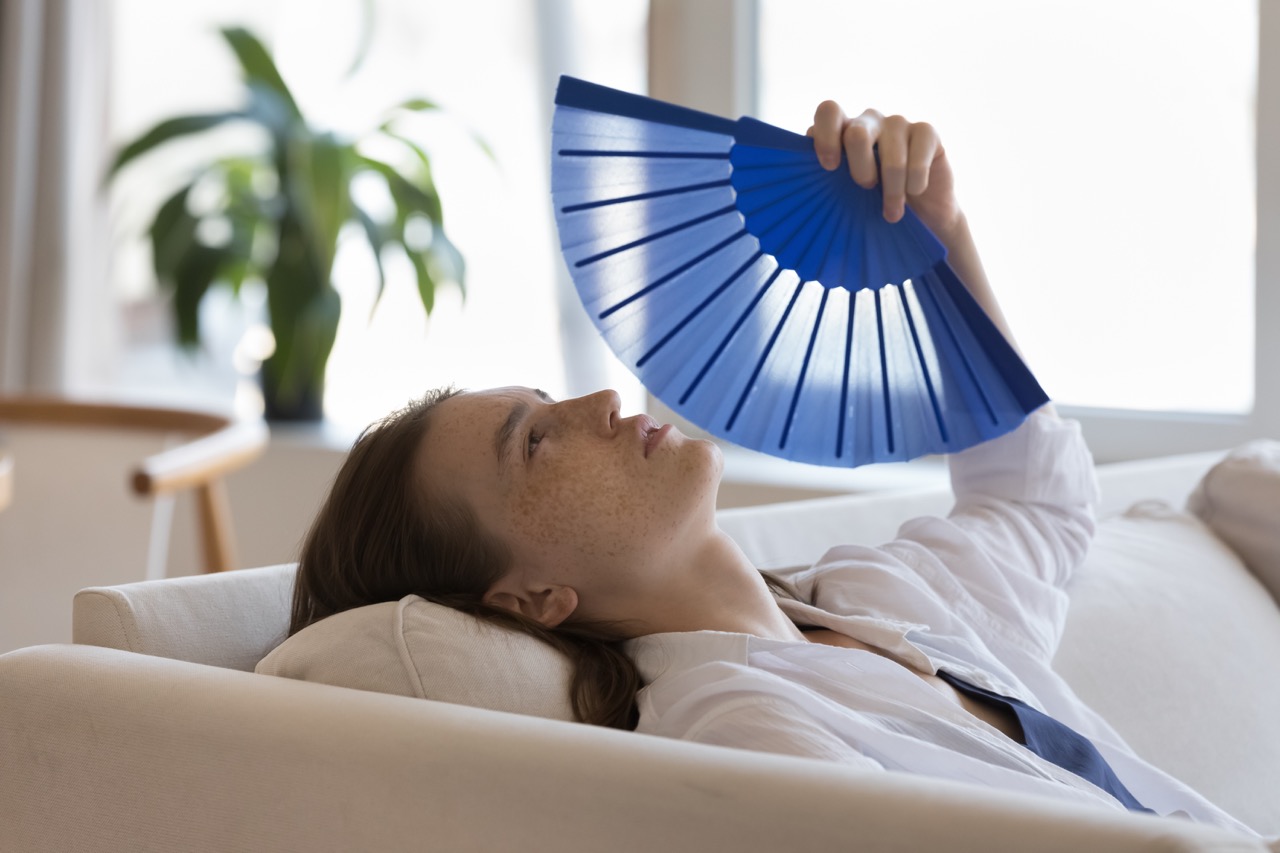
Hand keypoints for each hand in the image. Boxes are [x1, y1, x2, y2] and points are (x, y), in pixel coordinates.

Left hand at [807, 102, 960, 239]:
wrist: (921, 215)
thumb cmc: (874, 204)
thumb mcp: (845, 194)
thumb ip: (826, 182)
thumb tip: (804, 188)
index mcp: (843, 131)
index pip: (829, 112)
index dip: (826, 136)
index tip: (829, 167)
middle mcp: (869, 121)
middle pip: (857, 133)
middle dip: (860, 171)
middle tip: (865, 189)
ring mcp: (899, 123)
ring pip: (891, 156)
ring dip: (892, 191)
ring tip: (892, 213)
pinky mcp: (927, 132)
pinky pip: (917, 159)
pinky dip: (915, 183)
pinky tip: (915, 192)